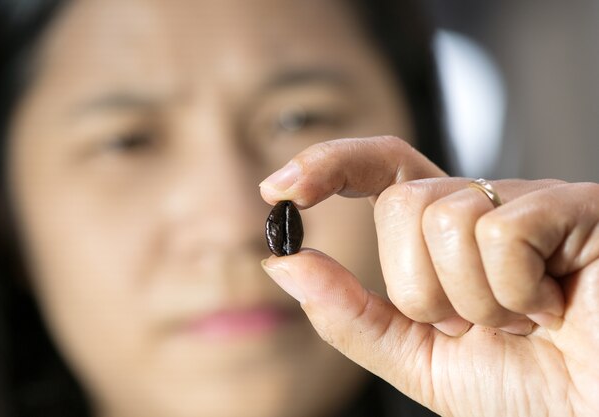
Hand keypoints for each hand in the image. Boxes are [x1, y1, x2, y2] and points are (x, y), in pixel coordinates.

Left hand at [259, 136, 598, 416]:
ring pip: (444, 217)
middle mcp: (483, 208)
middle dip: (422, 287)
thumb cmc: (526, 392)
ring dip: (472, 299)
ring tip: (519, 322)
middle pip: (401, 204)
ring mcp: (529, 202)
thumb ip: (350, 314)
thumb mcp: (417, 358)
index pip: (381, 169)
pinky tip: (552, 308)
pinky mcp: (575, 208)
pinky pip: (501, 231)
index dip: (328, 166)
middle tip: (475, 325)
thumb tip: (284, 264)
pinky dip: (516, 292)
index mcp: (446, 236)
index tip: (278, 189)